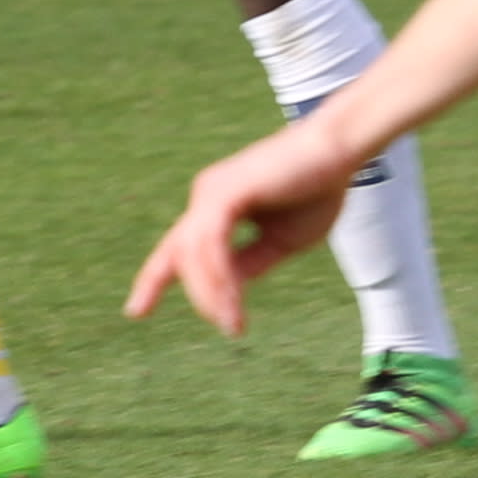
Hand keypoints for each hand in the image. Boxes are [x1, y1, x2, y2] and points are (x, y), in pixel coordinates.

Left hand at [125, 119, 359, 334]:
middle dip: (198, 295)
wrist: (340, 153)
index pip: (178, 249)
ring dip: (211, 292)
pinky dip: (219, 275)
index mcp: (216, 206)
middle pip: (181, 257)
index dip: (155, 280)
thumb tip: (226, 291)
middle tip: (227, 324)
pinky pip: (211, 244)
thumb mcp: (281, 240)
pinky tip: (234, 298)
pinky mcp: (226, 192)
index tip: (137, 312)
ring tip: (233, 320)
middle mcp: (206, 196)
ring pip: (193, 254)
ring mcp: (212, 192)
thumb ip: (250, 262)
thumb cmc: (318, 189)